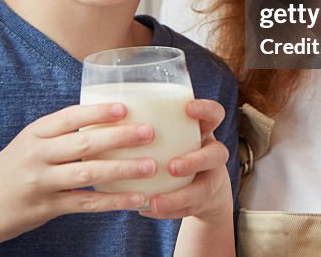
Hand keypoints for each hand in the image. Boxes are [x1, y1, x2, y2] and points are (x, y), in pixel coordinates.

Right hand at [0, 102, 158, 246]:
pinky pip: (86, 203)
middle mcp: (37, 155)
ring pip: (89, 174)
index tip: (125, 107)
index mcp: (34, 133)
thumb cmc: (8, 172)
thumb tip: (102, 123)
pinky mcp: (46, 208)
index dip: (98, 111)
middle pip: (84, 143)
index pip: (70, 116)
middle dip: (120, 137)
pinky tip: (136, 198)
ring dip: (123, 169)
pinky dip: (114, 201)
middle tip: (150, 132)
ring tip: (151, 166)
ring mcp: (41, 182)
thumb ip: (57, 136)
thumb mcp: (26, 145)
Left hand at [138, 99, 231, 222]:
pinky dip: (167, 211)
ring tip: (155, 201)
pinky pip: (188, 210)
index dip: (205, 110)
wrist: (202, 191)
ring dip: (179, 196)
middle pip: (217, 153)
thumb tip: (104, 112)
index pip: (214, 114)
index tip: (187, 108)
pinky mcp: (203, 203)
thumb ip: (149, 124)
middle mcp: (211, 154)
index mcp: (203, 131)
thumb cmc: (174, 150)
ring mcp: (211, 180)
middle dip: (195, 160)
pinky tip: (146, 209)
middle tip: (172, 167)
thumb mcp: (171, 134)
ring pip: (204, 189)